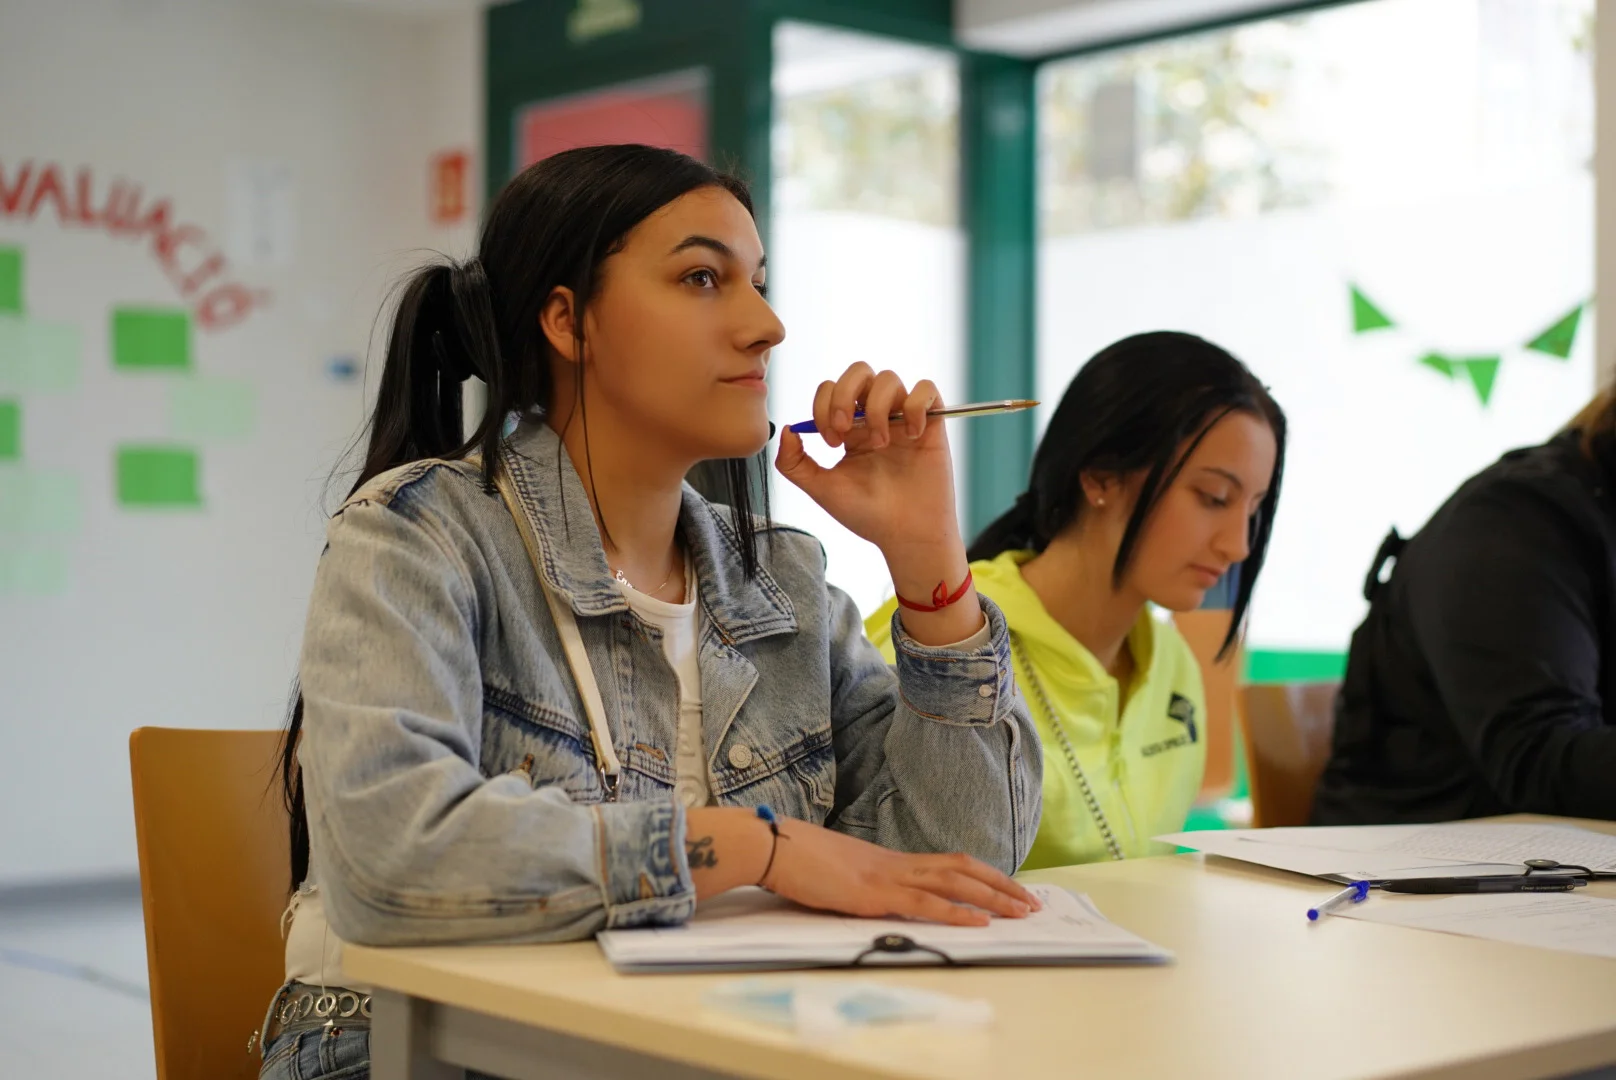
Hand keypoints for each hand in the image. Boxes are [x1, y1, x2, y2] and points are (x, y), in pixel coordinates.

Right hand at [763, 817, 1039, 926]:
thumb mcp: (841, 872)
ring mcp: (888, 877)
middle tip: (1032, 902)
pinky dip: (956, 913)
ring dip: (993, 898)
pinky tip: (979, 922)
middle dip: (1002, 886)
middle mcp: (897, 864)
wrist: (773, 846)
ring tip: (1021, 911)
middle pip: (964, 868)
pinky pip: (924, 904)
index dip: (984, 874)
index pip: (950, 863)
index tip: (1010, 887)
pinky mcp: (874, 894)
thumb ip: (865, 882)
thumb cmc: (798, 859)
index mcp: (891, 860)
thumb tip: (875, 894)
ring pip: (954, 884)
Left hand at [774, 363, 959, 555]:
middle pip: (859, 371)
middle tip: (844, 430)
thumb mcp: (821, 489)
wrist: (905, 534)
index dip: (824, 405)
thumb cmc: (867, 514)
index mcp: (849, 429)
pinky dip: (916, 405)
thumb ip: (794, 463)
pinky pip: (927, 389)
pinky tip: (912, 435)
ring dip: (877, 408)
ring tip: (881, 443)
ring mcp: (903, 419)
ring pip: (889, 378)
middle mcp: (876, 418)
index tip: (830, 441)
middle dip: (844, 394)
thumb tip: (787, 429)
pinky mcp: (932, 425)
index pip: (831, 389)